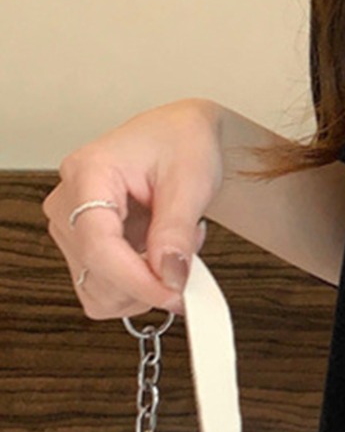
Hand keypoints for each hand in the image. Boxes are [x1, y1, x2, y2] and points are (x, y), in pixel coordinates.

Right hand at [42, 97, 223, 318]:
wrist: (179, 136)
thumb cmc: (181, 143)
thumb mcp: (190, 181)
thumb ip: (176, 231)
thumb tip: (169, 276)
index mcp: (87, 173)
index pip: (98, 245)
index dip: (136, 280)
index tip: (173, 295)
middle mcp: (68, 203)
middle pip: (95, 274)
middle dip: (149, 279)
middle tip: (186, 251)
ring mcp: (71, 228)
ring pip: (98, 291)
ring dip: (145, 283)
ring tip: (172, 245)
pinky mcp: (83, 246)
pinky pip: (105, 289)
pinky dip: (138, 285)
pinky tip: (156, 254)